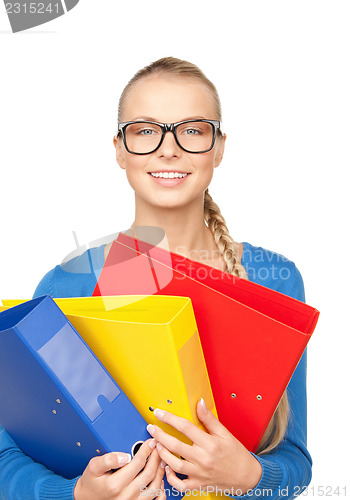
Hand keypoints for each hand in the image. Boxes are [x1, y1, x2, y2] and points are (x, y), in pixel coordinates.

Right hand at [73, 438, 165, 498]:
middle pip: (149, 474)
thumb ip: (108, 459)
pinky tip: (160, 479)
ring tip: (161, 459)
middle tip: (159, 447)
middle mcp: (126, 496)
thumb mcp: (94, 466)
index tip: (150, 442)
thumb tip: (125, 456)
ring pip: (155, 487)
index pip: (137, 464)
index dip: (146, 450)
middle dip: (156, 457)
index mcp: (115, 485)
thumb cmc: (92, 482)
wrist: (87, 498)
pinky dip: (161, 490)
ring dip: (160, 471)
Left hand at [146, 399, 262, 495]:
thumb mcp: (225, 433)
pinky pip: (180, 484)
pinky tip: (167, 467)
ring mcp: (199, 473)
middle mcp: (203, 458)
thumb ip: (209, 418)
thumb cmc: (236, 455)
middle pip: (175, 445)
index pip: (185, 427)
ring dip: (162, 454)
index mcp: (209, 443)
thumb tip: (200, 403)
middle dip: (159, 435)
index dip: (169, 418)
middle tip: (151, 428)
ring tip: (156, 444)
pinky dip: (170, 477)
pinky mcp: (198, 484)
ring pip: (174, 464)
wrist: (247, 477)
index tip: (160, 413)